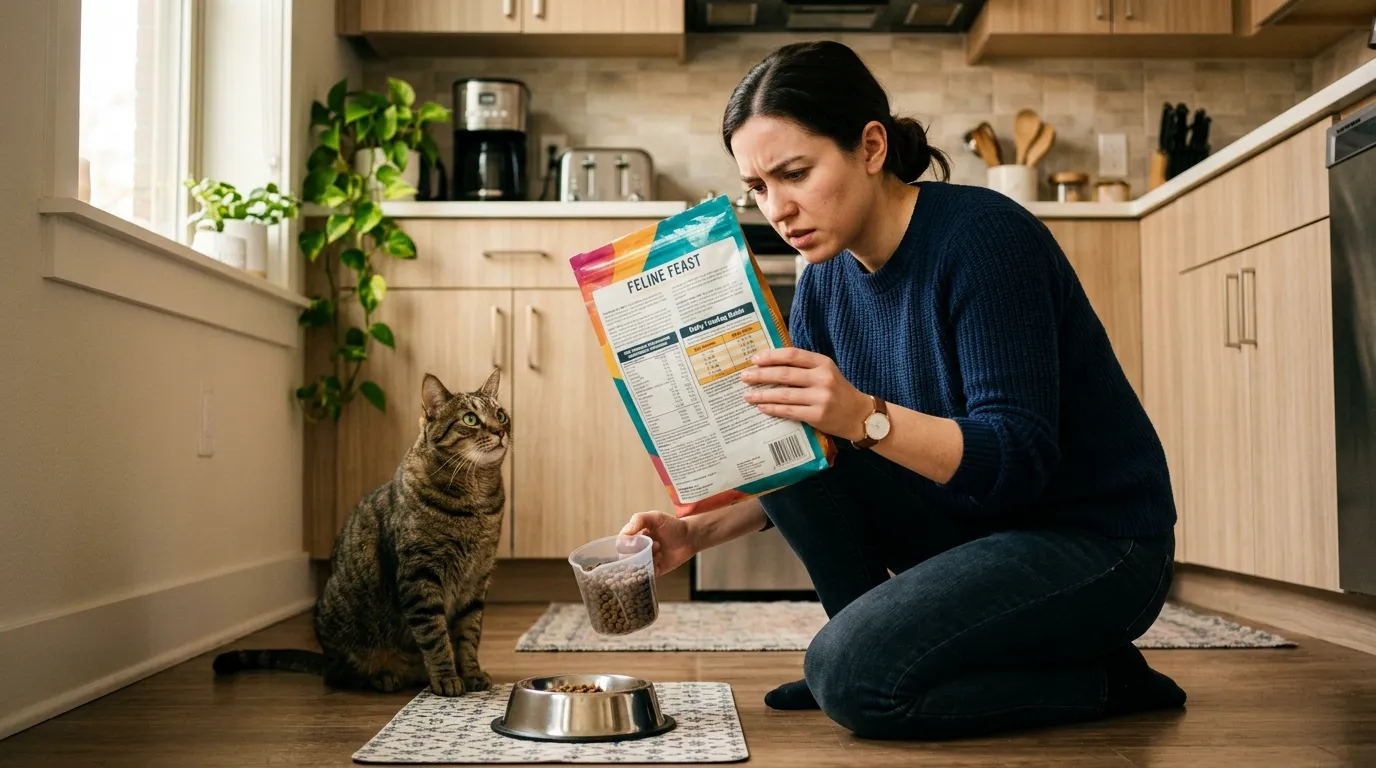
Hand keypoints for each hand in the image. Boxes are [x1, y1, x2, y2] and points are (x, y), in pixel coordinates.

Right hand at [620, 511, 698, 576]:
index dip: (628, 543)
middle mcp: (637, 549)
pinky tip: (661, 557)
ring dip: (646, 558)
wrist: (689, 537)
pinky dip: (652, 566)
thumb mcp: (654, 517)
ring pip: (636, 567)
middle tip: (653, 543)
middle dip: (638, 552)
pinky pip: (647, 574)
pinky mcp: (654, 570)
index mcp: (634, 537)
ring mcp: (646, 560)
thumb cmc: (672, 525)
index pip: (622, 543)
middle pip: (626, 557)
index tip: (640, 538)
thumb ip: (638, 520)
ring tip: (659, 549)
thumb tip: (625, 532)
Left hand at [740, 348, 870, 440]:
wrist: (860, 415)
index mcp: (823, 363)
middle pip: (785, 374)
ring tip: (747, 395)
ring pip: (784, 394)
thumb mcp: (826, 372)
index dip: (771, 356)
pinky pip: (789, 411)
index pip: (793, 355)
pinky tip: (762, 407)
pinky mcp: (818, 415)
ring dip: (762, 394)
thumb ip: (804, 367)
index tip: (754, 359)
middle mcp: (823, 378)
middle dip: (761, 375)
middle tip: (744, 377)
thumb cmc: (838, 392)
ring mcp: (821, 397)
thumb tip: (770, 364)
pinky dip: (773, 409)